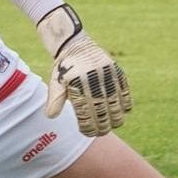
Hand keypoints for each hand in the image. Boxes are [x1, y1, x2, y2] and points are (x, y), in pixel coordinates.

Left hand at [35, 4, 131, 135]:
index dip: (89, 127)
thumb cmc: (64, 67)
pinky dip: (126, 102)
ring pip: (116, 104)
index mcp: (78, 85)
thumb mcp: (55, 82)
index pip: (86, 114)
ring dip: (116, 117)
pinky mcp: (116, 71)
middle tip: (102, 132)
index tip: (89, 133)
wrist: (74, 44)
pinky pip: (125, 91)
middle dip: (103, 126)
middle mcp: (93, 81)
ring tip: (114, 124)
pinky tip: (123, 111)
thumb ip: (54, 100)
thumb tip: (51, 116)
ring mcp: (107, 76)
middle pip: (103, 112)